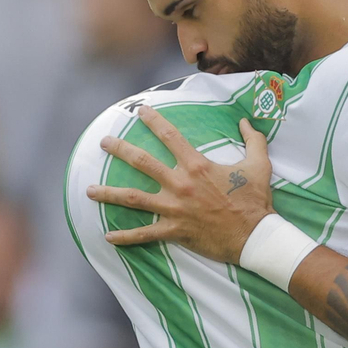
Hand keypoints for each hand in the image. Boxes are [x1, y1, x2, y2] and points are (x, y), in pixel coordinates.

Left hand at [84, 106, 271, 263]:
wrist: (254, 235)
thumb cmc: (255, 200)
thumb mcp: (259, 164)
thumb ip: (253, 139)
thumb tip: (245, 121)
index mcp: (197, 165)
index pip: (170, 136)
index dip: (153, 121)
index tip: (140, 111)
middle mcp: (180, 184)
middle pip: (142, 162)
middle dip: (120, 150)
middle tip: (103, 142)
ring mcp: (174, 209)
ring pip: (134, 199)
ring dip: (109, 193)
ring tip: (88, 190)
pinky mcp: (174, 231)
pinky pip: (144, 234)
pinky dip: (125, 236)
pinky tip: (107, 236)